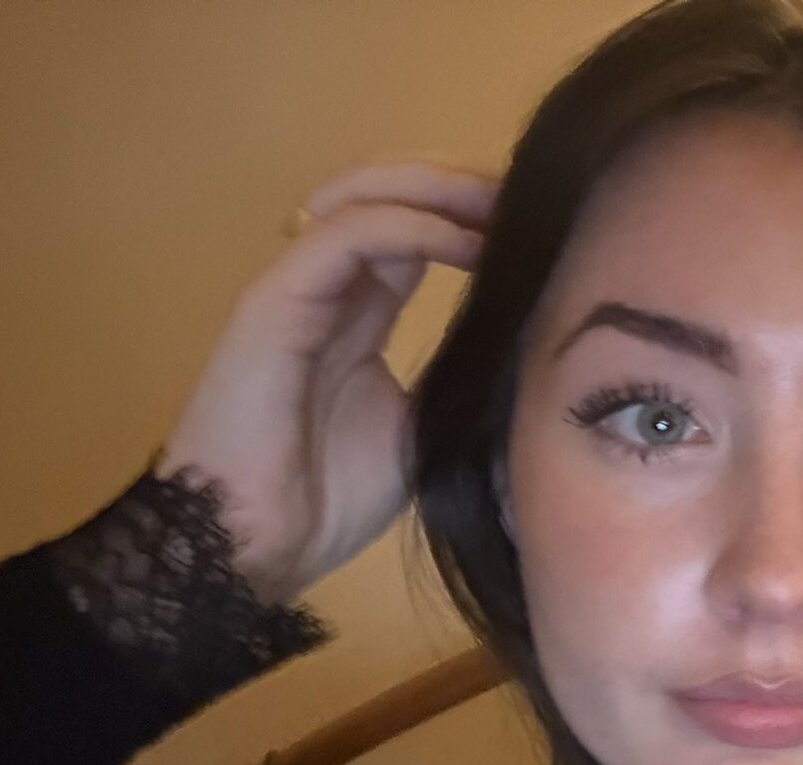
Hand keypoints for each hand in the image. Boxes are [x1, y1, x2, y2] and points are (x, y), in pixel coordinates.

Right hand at [157, 159, 496, 605]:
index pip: (420, 231)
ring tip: (504, 203)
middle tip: (533, 193)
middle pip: (395, 194)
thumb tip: (530, 351)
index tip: (548, 226)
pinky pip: (348, 235)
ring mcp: (299, 286)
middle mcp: (329, 285)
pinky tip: (467, 241)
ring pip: (369, 195)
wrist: (254, 544)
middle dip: (464, 183)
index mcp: (360, 312)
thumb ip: (458, 377)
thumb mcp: (423, 430)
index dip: (478, 216)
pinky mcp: (276, 299)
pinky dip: (413, 225)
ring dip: (442, 187)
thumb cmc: (328, 500)